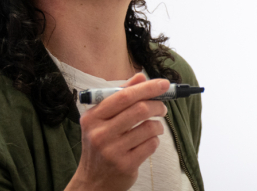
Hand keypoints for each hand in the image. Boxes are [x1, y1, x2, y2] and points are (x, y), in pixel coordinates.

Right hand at [66, 73, 169, 190]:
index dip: (146, 88)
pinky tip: (148, 142)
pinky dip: (154, 140)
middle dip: (157, 105)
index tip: (163, 83)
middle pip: (139, 109)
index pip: (123, 96)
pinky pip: (151, 145)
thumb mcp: (102, 119)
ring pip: (148, 128)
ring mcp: (112, 150)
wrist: (92, 182)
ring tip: (155, 127)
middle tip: (162, 108)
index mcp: (92, 117)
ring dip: (158, 125)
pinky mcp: (125, 165)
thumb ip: (120, 96)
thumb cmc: (100, 145)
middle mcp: (99, 133)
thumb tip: (140, 76)